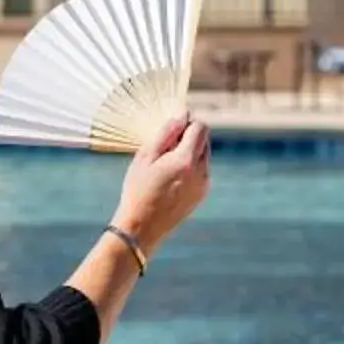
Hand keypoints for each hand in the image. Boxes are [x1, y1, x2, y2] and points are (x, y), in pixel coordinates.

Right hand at [114, 113, 211, 254]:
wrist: (141, 228)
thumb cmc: (138, 189)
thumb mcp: (145, 156)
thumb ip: (166, 132)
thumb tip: (182, 115)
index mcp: (186, 160)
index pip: (200, 127)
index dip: (186, 122)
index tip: (171, 128)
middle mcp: (201, 172)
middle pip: (205, 140)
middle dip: (189, 136)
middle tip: (165, 146)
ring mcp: (203, 185)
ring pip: (204, 155)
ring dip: (190, 151)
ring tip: (166, 163)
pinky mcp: (201, 195)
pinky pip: (202, 171)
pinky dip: (191, 166)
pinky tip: (171, 176)